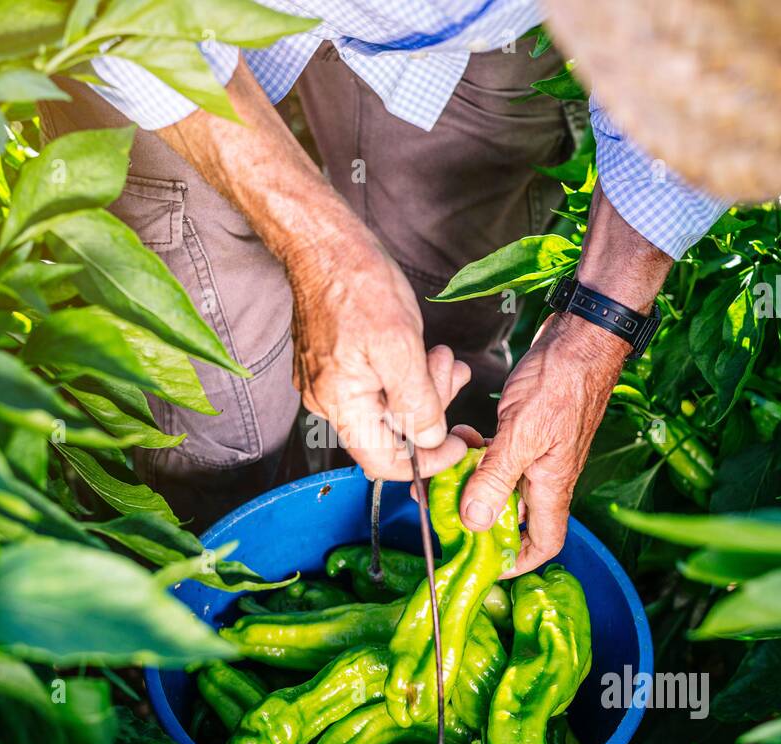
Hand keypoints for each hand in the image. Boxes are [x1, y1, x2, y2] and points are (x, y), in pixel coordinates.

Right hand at [155, 58, 466, 479]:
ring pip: (388, 406)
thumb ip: (417, 402)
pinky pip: (376, 385)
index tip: (456, 445)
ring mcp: (330, 383)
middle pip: (390, 433)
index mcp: (340, 404)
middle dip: (431, 409)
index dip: (426, 462)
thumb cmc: (356, 285)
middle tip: (454, 376)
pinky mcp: (335, 365)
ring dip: (424, 387)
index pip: (383, 463)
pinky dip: (406, 374)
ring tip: (442, 356)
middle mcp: (329, 401)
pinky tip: (424, 352)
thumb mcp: (400, 347)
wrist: (323, 244)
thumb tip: (430, 441)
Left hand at [458, 316, 628, 576]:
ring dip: (472, 481)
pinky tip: (462, 438)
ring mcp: (538, 452)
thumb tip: (475, 521)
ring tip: (445, 473)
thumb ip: (497, 478)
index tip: (483, 562)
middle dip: (479, 517)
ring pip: (501, 482)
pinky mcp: (529, 429)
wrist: (582, 335)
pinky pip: (499, 454)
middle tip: (443, 511)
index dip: (516, 560)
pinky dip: (478, 452)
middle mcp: (547, 475)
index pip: (543, 542)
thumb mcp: (522, 434)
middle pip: (514, 516)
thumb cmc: (563, 381)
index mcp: (553, 485)